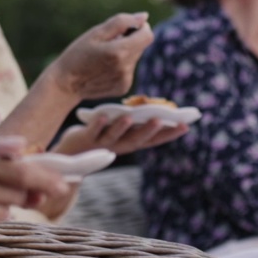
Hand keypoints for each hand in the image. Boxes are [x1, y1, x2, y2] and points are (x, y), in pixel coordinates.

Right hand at [47, 13, 152, 100]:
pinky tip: (104, 68)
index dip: (140, 28)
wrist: (66, 84)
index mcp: (120, 52)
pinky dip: (121, 65)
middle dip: (130, 40)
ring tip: (103, 57)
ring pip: (135, 57)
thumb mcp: (96, 33)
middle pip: (141, 46)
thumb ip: (122, 22)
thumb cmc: (78, 54)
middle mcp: (126, 68)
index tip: (127, 28)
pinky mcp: (123, 88)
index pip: (147, 35)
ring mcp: (126, 80)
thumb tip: (144, 17)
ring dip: (125, 52)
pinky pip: (129, 70)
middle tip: (108, 42)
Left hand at [52, 117, 188, 156]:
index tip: (185, 125)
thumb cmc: (101, 133)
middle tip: (163, 120)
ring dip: (123, 128)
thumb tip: (152, 106)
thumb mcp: (120, 126)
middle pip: (136, 140)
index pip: (153, 141)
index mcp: (130, 143)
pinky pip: (92, 131)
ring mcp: (102, 144)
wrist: (71, 151)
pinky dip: (98, 124)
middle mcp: (119, 146)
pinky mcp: (85, 139)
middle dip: (149, 131)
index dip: (169, 134)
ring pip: (114, 137)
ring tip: (132, 117)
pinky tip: (103, 115)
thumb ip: (134, 120)